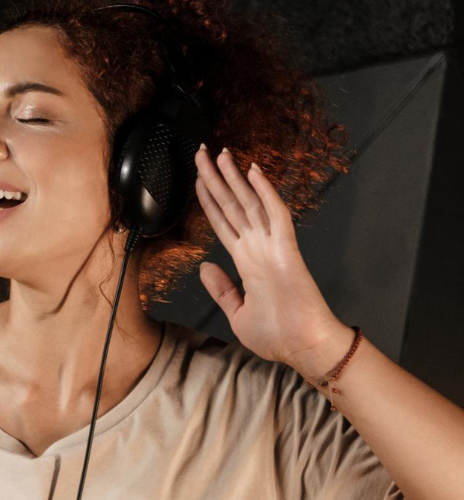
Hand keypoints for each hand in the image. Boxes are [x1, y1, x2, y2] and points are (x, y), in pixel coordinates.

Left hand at [193, 145, 347, 371]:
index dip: (209, 199)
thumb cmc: (278, 335)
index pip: (223, 221)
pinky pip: (275, 213)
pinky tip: (253, 171)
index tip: (198, 178)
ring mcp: (271, 246)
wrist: (302, 348)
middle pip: (231, 205)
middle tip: (201, 152)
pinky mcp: (286, 249)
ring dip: (233, 177)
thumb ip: (221, 289)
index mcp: (246, 262)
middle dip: (214, 178)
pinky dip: (265, 191)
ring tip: (218, 153)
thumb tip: (204, 267)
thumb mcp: (236, 313)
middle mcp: (257, 248)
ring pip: (249, 202)